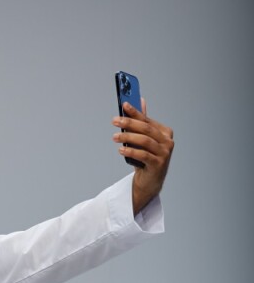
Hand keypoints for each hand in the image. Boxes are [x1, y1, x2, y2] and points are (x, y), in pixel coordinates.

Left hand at [112, 99, 173, 213]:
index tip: (124, 105)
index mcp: (165, 132)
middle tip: (115, 121)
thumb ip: (142, 122)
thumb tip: (140, 100)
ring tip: (115, 137)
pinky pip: (143, 155)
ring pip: (145, 141)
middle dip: (129, 123)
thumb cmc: (145, 159)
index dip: (135, 112)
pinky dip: (131, 151)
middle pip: (146, 129)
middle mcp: (167, 141)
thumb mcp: (143, 140)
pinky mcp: (159, 164)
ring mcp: (165, 153)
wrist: (149, 182)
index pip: (147, 120)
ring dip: (128, 137)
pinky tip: (121, 150)